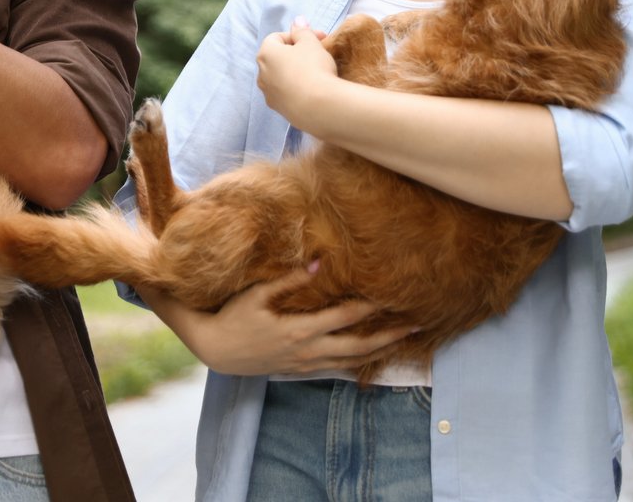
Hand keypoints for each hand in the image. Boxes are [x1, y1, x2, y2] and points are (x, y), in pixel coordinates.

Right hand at [156, 268, 411, 376]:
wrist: (216, 350)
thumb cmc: (234, 316)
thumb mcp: (257, 294)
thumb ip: (289, 280)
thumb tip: (320, 263)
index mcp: (298, 330)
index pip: (343, 318)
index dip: (369, 307)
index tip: (392, 295)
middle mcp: (307, 351)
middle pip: (358, 347)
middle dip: (390, 337)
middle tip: (417, 325)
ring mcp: (306, 364)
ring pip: (352, 362)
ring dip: (380, 352)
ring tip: (405, 341)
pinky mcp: (302, 370)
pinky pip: (338, 368)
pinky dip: (360, 362)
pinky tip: (373, 355)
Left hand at [255, 18, 337, 132]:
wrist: (319, 107)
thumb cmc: (313, 68)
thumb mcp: (310, 42)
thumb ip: (302, 30)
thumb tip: (297, 21)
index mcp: (265, 54)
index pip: (277, 37)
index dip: (299, 35)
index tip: (319, 38)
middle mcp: (261, 74)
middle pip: (278, 57)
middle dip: (297, 52)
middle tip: (319, 52)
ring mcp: (268, 93)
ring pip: (281, 76)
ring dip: (296, 70)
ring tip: (317, 72)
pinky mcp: (278, 109)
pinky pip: (286, 92)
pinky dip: (297, 88)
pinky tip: (313, 89)